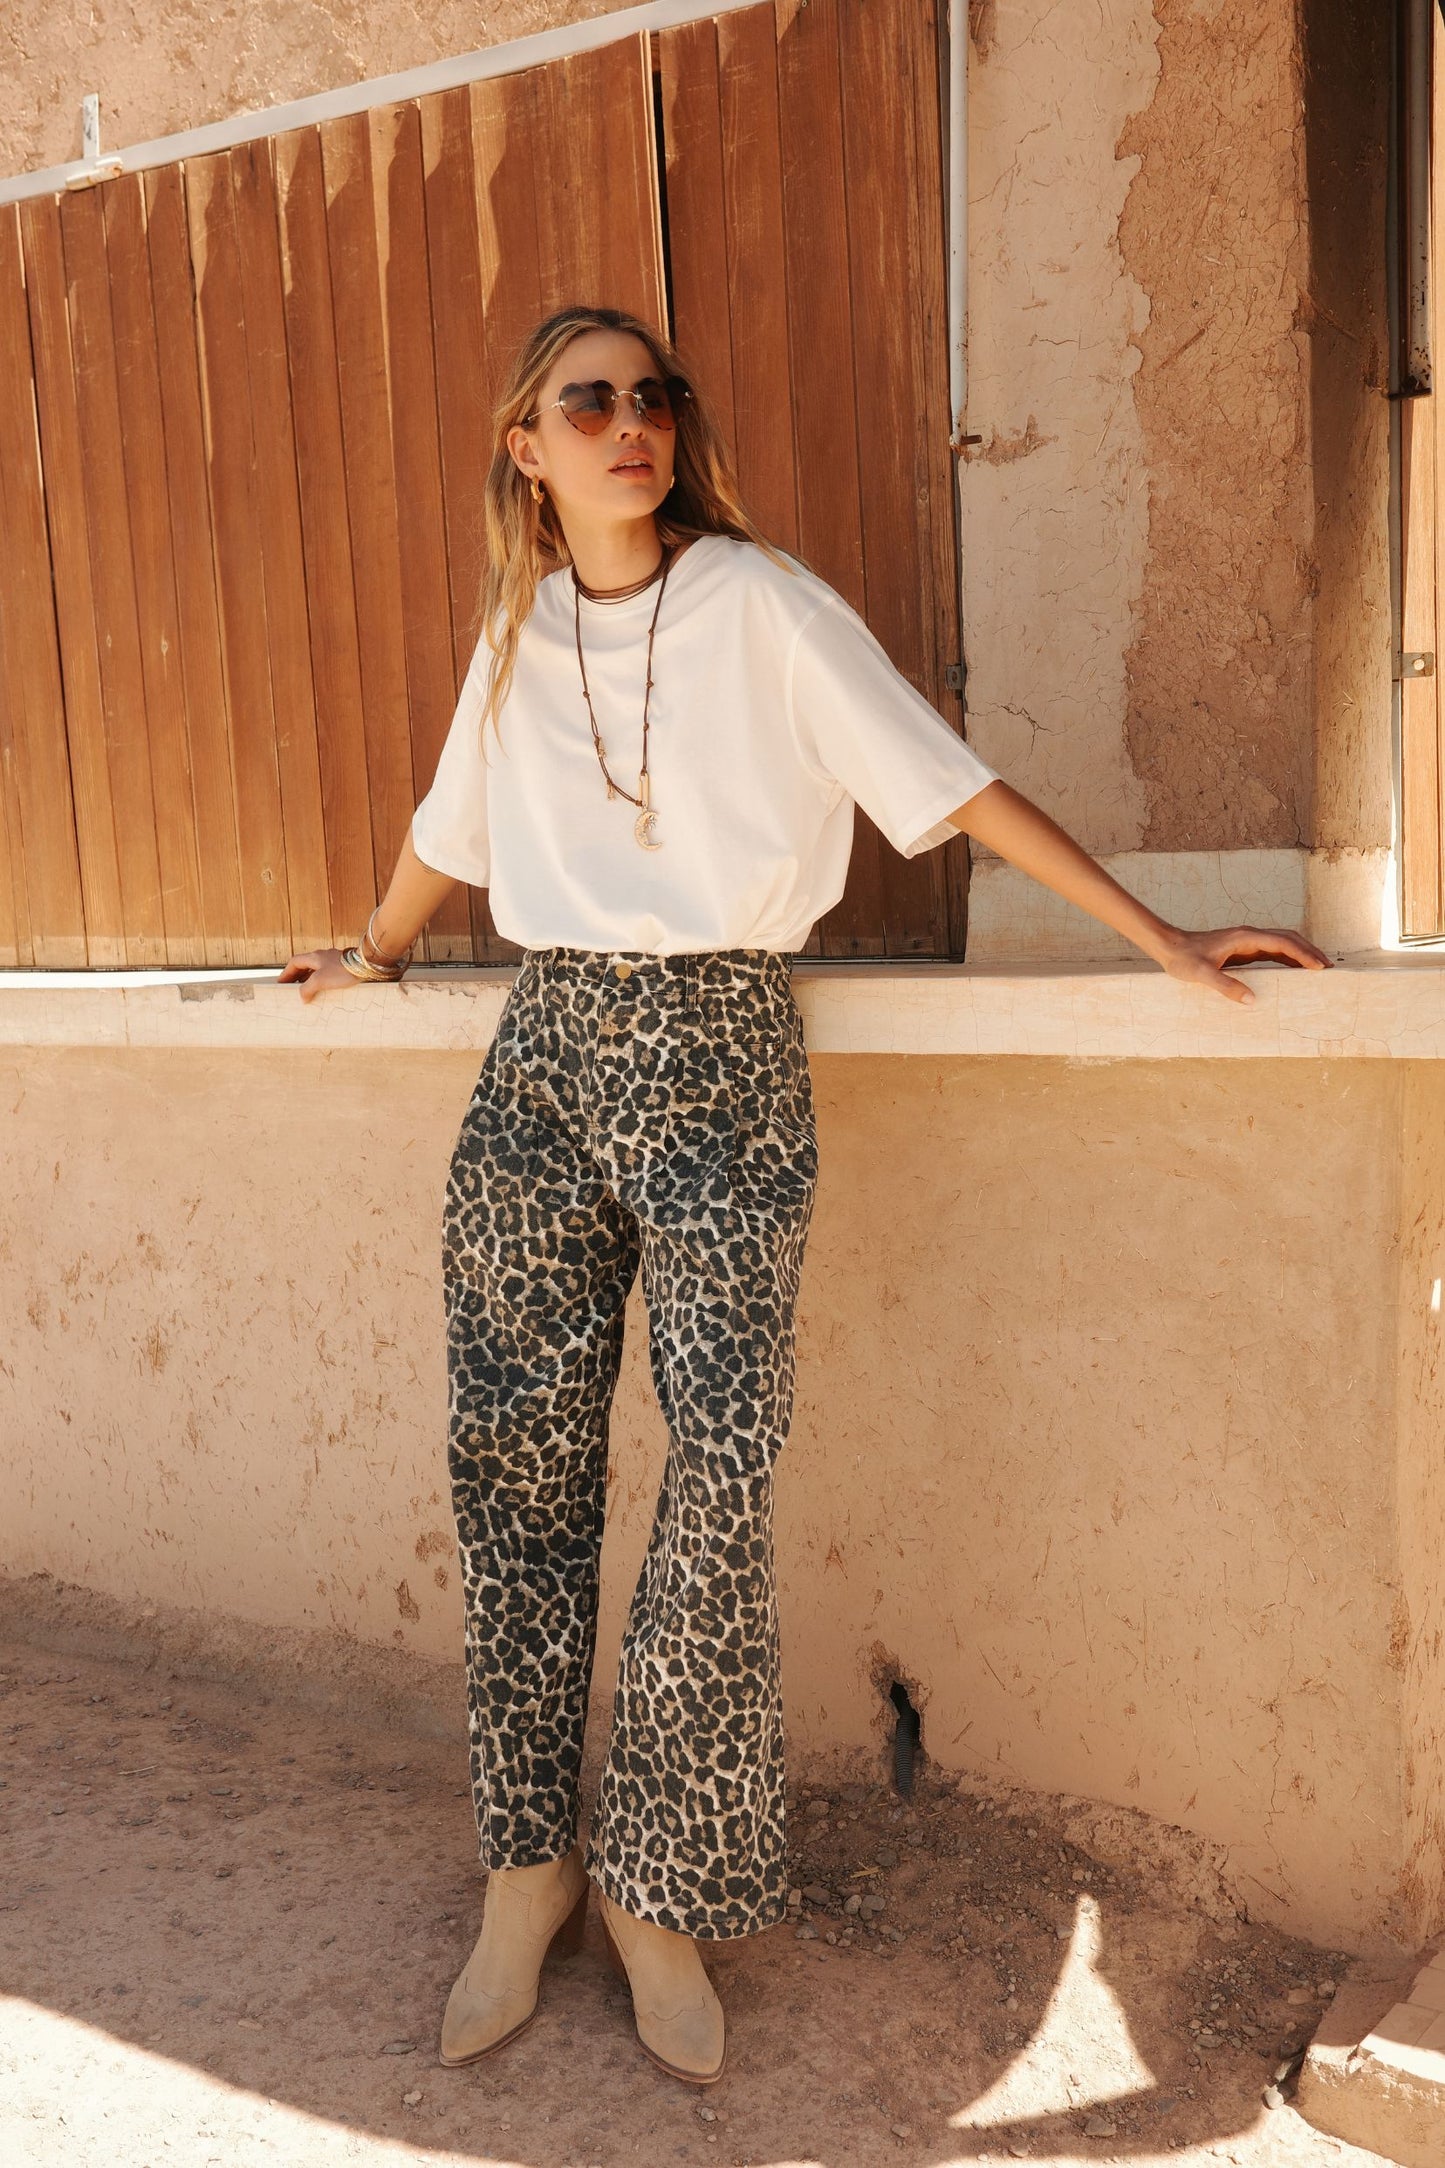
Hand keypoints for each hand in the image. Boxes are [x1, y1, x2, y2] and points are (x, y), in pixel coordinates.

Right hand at [277, 947, 361, 1002]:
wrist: (366, 965)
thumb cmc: (343, 970)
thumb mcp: (320, 980)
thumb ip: (307, 988)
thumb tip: (302, 997)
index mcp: (314, 957)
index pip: (294, 962)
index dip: (286, 973)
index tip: (281, 983)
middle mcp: (322, 956)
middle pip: (304, 965)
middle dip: (296, 977)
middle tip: (291, 989)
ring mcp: (333, 960)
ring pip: (315, 969)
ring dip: (308, 979)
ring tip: (306, 992)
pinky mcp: (342, 966)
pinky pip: (326, 973)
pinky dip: (320, 981)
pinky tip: (323, 990)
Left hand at [1153, 925, 1333, 1005]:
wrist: (1169, 946)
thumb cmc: (1183, 958)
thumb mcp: (1202, 974)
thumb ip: (1225, 986)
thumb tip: (1251, 1000)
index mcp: (1245, 937)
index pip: (1282, 943)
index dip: (1303, 954)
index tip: (1320, 966)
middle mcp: (1250, 936)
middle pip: (1288, 939)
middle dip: (1310, 952)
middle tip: (1329, 968)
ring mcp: (1247, 943)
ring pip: (1282, 945)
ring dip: (1301, 955)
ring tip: (1319, 970)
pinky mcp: (1242, 951)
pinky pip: (1271, 953)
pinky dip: (1287, 960)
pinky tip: (1294, 972)